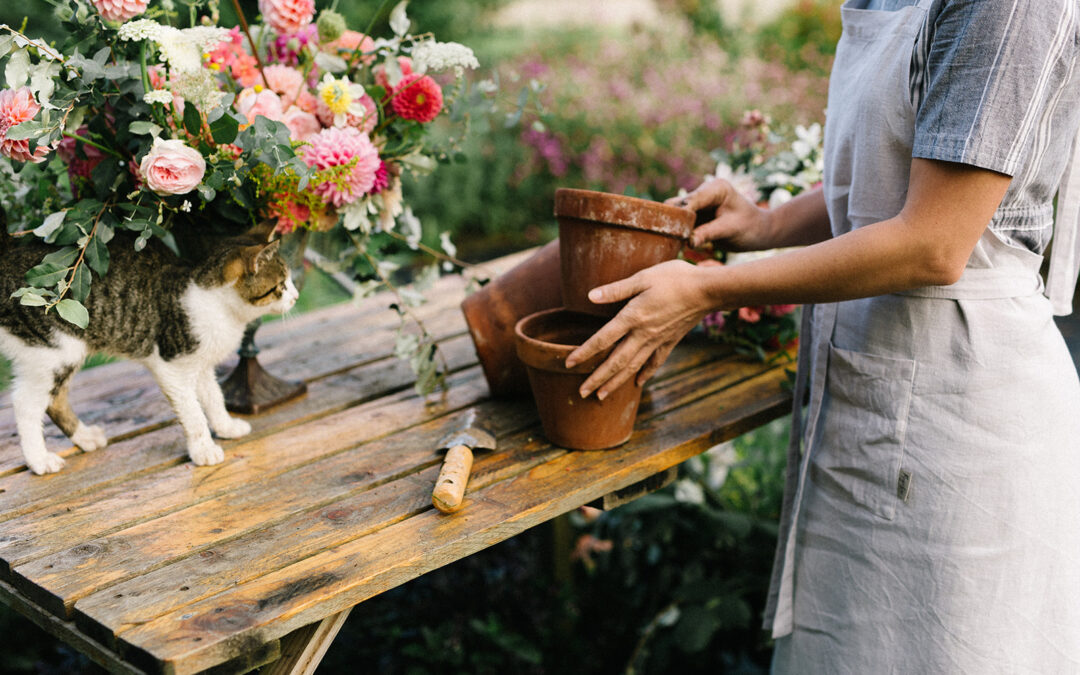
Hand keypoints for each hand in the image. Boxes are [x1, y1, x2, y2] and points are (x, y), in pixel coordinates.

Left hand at [565, 260, 711, 399]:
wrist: (709, 290)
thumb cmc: (675, 278)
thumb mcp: (643, 277)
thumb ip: (616, 289)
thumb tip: (591, 296)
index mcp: (633, 317)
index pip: (603, 339)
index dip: (584, 352)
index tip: (568, 364)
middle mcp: (644, 334)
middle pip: (616, 362)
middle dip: (597, 379)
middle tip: (581, 393)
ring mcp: (658, 341)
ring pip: (633, 367)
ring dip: (616, 383)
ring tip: (601, 396)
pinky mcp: (671, 341)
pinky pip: (655, 362)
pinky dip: (645, 374)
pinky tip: (638, 383)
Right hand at [666, 179, 772, 249]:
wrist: (759, 233)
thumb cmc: (750, 228)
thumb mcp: (730, 230)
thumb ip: (708, 233)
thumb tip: (688, 242)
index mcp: (716, 189)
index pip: (691, 200)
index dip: (679, 214)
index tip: (668, 229)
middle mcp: (704, 193)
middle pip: (678, 204)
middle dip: (671, 220)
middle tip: (663, 237)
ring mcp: (699, 205)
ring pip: (676, 215)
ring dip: (672, 228)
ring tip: (665, 242)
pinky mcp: (696, 217)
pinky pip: (681, 224)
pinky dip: (676, 233)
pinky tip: (671, 244)